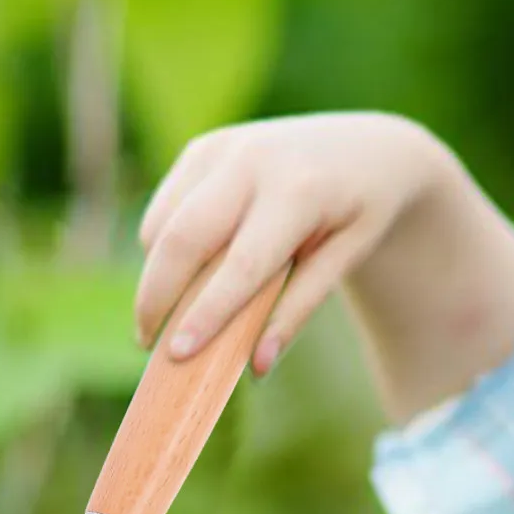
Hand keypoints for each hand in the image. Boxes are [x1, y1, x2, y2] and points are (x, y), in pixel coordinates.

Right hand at [133, 111, 451, 373]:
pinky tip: (180, 274)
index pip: (242, 264)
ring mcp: (221, 149)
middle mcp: (254, 160)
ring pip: (163, 226)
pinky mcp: (201, 150)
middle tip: (148, 345)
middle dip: (155, 297)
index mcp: (300, 190)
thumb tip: (256, 367)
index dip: (206, 312)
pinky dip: (160, 251)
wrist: (365, 146)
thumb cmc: (356, 214)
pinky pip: (162, 211)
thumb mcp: (346, 259)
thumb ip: (298, 310)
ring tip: (166, 315)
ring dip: (154, 278)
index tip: (176, 353)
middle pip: (182, 239)